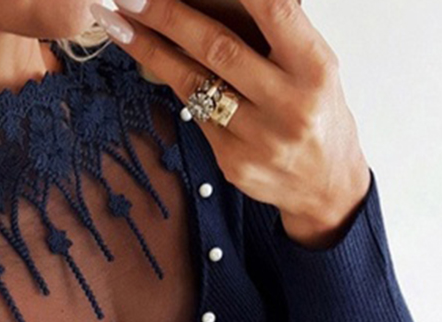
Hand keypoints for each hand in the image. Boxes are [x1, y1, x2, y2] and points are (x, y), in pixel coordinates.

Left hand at [90, 0, 371, 247]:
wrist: (324, 184)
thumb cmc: (316, 112)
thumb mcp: (313, 66)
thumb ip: (276, 35)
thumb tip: (215, 1)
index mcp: (315, 68)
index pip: (275, 12)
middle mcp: (288, 104)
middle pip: (218, 50)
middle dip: (168, 17)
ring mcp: (257, 139)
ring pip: (194, 85)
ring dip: (149, 51)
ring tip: (117, 23)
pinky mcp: (233, 163)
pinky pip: (193, 115)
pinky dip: (170, 82)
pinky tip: (147, 59)